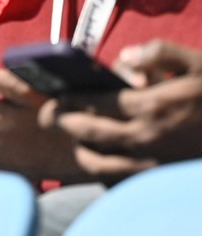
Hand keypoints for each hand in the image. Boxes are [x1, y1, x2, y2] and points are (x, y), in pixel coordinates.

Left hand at [50, 40, 201, 180]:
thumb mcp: (199, 63)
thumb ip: (159, 53)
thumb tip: (123, 58)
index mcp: (151, 105)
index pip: (92, 104)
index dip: (65, 101)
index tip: (51, 98)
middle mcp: (146, 137)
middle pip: (87, 133)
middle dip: (61, 123)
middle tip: (48, 117)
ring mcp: (153, 163)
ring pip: (98, 163)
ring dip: (80, 150)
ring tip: (74, 139)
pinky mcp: (161, 180)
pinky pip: (121, 182)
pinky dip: (105, 173)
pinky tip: (103, 161)